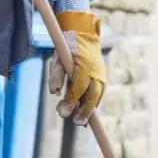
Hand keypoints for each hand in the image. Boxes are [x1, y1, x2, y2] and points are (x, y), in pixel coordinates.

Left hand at [47, 11, 106, 125]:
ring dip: (90, 109)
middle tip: (77, 123)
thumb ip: (56, 75)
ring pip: (98, 96)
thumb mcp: (57, 57)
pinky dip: (93, 103)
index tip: (63, 112)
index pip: (78, 88)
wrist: (84, 34)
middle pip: (93, 96)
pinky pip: (99, 93)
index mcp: (84, 66)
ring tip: (81, 121)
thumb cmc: (68, 47)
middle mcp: (95, 71)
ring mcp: (101, 74)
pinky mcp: (102, 77)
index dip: (71, 101)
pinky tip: (85, 112)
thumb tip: (55, 93)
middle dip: (86, 111)